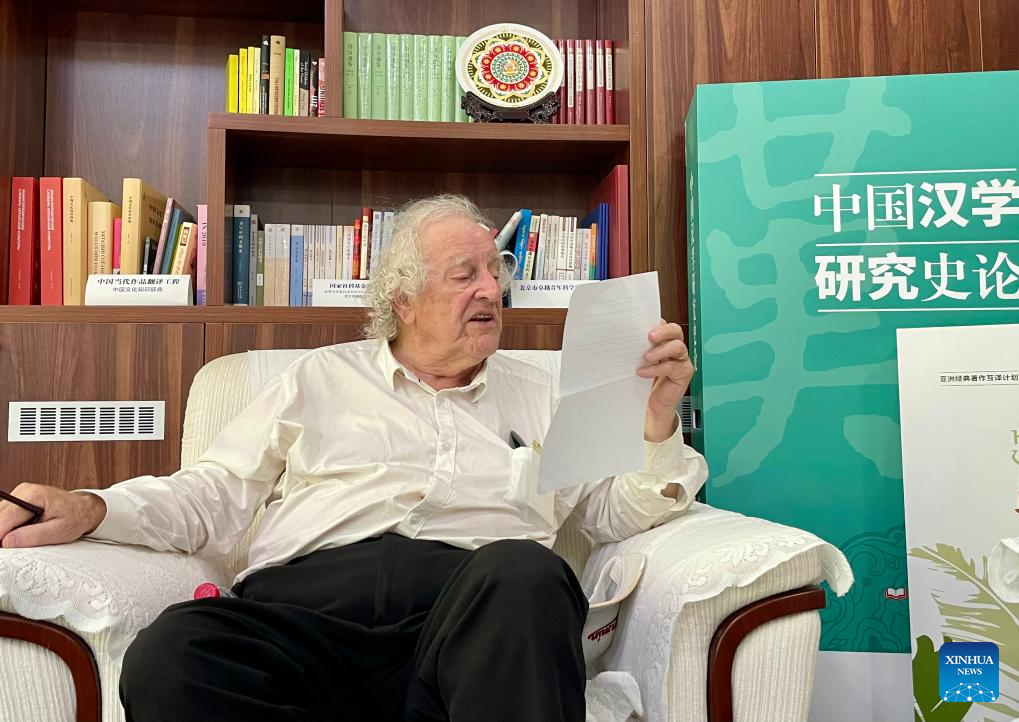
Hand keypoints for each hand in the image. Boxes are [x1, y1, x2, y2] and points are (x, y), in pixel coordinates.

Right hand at [0, 483, 105, 548]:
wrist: (84, 509)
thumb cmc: (76, 518)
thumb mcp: (59, 531)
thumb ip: (33, 536)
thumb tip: (7, 542)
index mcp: (32, 495)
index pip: (4, 518)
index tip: (2, 550)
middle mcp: (22, 492)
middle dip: (2, 535)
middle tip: (12, 550)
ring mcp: (18, 496)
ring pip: (0, 518)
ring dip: (5, 532)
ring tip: (25, 540)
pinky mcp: (17, 503)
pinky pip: (5, 519)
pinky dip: (9, 529)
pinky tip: (22, 535)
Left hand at [638, 320, 694, 442]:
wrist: (652, 405)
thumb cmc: (644, 380)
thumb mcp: (638, 361)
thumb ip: (637, 348)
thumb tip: (621, 337)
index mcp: (664, 340)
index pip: (664, 324)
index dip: (657, 322)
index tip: (643, 324)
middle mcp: (675, 347)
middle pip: (676, 331)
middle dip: (664, 331)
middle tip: (650, 336)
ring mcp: (681, 359)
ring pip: (678, 347)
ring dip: (661, 350)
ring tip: (646, 357)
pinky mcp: (684, 373)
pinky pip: (673, 367)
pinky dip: (657, 369)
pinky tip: (644, 372)